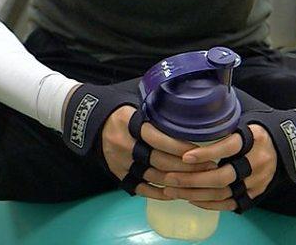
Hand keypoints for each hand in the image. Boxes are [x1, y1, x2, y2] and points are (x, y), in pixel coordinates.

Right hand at [101, 105, 218, 200]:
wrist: (86, 121)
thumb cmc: (118, 111)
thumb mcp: (133, 103)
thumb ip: (155, 111)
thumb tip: (185, 111)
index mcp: (129, 124)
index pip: (158, 138)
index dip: (181, 146)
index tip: (201, 151)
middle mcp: (124, 145)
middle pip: (160, 161)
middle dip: (187, 166)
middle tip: (209, 167)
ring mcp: (121, 163)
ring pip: (154, 177)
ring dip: (178, 181)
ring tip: (199, 181)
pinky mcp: (118, 175)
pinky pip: (142, 189)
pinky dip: (159, 193)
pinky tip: (175, 192)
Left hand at [156, 124, 276, 210]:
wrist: (290, 145)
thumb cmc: (255, 131)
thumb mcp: (243, 121)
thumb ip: (222, 124)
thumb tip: (190, 120)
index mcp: (252, 139)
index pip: (228, 147)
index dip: (206, 153)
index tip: (185, 156)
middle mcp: (256, 162)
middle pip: (223, 176)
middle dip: (193, 179)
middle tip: (170, 178)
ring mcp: (257, 181)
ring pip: (224, 192)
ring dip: (196, 193)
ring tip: (173, 190)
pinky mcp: (255, 193)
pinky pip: (231, 204)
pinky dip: (210, 203)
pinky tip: (192, 199)